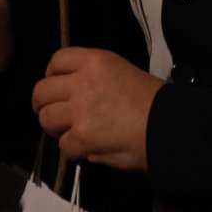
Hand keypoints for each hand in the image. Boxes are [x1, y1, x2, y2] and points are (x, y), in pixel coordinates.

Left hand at [32, 47, 160, 172]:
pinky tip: (87, 149)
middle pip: (41, 91)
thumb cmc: (153, 101)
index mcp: (95, 61)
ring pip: (46, 119)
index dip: (51, 76)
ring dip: (56, 129)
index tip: (57, 88)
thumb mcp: (121, 72)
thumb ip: (92, 77)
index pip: (56, 60)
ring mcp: (80, 111)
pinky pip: (63, 146)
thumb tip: (71, 95)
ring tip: (71, 133)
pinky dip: (73, 151)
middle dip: (43, 105)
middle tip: (54, 115)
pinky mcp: (82, 138)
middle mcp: (82, 82)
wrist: (169, 127)